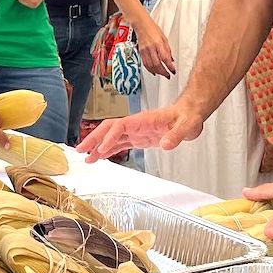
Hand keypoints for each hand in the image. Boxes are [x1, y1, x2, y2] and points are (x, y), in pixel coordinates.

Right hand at [76, 102, 203, 162]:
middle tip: (81, 150)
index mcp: (143, 120)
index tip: (102, 150)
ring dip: (98, 146)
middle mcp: (135, 124)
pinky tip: (101, 156)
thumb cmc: (188, 117)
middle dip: (94, 138)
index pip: (120, 127)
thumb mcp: (186, 126)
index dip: (110, 137)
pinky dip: (108, 150)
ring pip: (111, 137)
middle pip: (109, 129)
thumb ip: (176, 135)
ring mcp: (136, 131)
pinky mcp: (139, 138)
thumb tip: (166, 144)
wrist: (191, 114)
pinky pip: (119, 143)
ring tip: (86, 158)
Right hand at [136, 20, 175, 77]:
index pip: (165, 58)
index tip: (173, 70)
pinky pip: (145, 64)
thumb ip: (168, 50)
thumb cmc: (153, 29)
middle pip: (157, 64)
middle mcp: (151, 48)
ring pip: (151, 66)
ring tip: (162, 74)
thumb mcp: (164, 38)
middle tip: (168, 75)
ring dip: (157, 72)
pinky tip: (154, 72)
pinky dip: (150, 70)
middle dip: (164, 72)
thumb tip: (171, 59)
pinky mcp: (141, 52)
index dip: (169, 66)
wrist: (141, 25)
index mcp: (158, 43)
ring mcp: (145, 51)